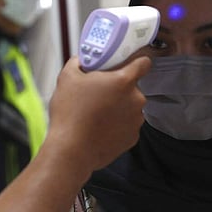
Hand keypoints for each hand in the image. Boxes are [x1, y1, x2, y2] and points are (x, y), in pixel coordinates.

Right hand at [47, 55, 150, 170]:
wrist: (71, 150)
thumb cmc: (70, 115)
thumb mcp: (67, 78)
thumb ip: (78, 63)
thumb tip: (80, 61)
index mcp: (123, 81)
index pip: (144, 63)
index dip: (136, 61)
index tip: (128, 63)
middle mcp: (136, 99)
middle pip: (132, 87)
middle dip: (118, 88)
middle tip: (99, 92)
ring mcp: (136, 120)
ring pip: (130, 106)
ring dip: (118, 107)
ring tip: (97, 113)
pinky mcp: (132, 137)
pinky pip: (127, 124)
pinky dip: (117, 124)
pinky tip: (100, 127)